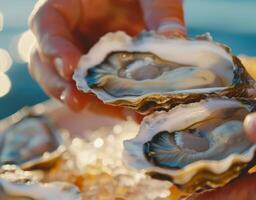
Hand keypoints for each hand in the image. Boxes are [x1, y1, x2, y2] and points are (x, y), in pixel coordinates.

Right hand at [28, 0, 184, 115]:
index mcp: (67, 7)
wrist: (143, 3)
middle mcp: (68, 35)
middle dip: (60, 86)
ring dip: (90, 103)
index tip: (70, 68)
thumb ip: (159, 11)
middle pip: (46, 63)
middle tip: (77, 102)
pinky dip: (113, 107)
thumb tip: (174, 37)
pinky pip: (97, 94)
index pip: (46, 25)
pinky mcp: (99, 75)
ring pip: (70, 85)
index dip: (53, 48)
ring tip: (115, 115)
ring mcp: (81, 57)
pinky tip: (134, 114)